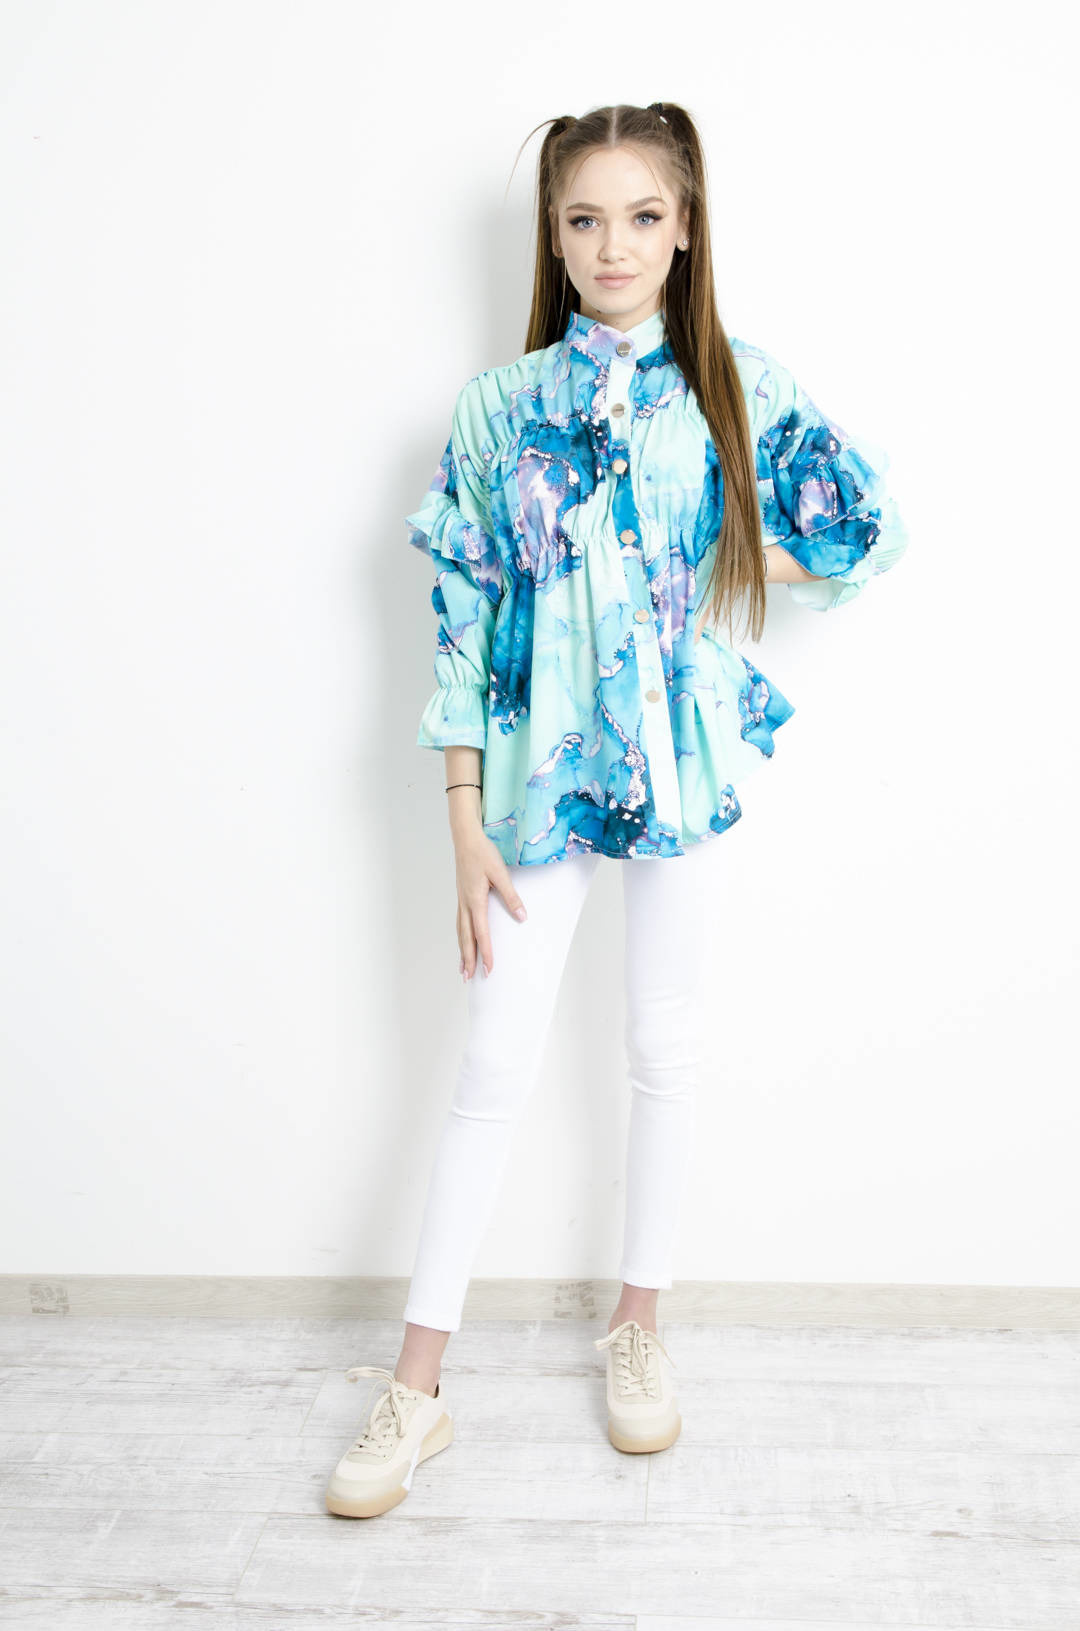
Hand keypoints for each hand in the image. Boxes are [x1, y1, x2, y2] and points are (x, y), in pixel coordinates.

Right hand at [453, 831, 526, 979]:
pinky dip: (461, 936)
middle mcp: (465, 903)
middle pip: (466, 937)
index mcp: (475, 900)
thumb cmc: (483, 853)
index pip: (481, 933)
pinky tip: (463, 941)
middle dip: (468, 959)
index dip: (485, 952)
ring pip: (460, 931)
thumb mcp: (500, 873)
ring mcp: (461, 900)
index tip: (489, 969)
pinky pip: (460, 922)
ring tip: (462, 968)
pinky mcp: (462, 895)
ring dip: (462, 951)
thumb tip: (522, 917)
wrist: (465, 838)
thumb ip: (511, 896)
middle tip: (469, 978)